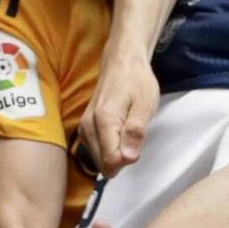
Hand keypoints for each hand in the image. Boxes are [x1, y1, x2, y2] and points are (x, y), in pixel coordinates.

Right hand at [83, 50, 158, 175]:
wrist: (122, 63)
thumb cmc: (136, 81)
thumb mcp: (144, 105)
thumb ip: (135, 132)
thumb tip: (128, 158)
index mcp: (103, 120)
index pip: (111, 161)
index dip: (128, 158)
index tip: (137, 142)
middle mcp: (88, 126)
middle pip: (104, 165)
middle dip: (122, 158)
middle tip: (134, 136)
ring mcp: (84, 128)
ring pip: (100, 161)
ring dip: (116, 154)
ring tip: (127, 130)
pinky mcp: (84, 129)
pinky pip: (97, 152)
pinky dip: (110, 148)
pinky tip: (119, 132)